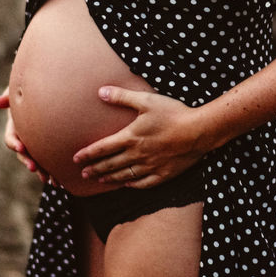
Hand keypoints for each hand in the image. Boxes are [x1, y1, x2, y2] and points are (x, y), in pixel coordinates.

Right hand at [0, 88, 58, 186]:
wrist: (50, 87)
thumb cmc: (33, 86)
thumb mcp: (20, 89)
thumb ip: (10, 96)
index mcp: (15, 125)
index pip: (10, 137)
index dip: (14, 143)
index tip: (20, 147)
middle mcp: (24, 136)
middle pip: (23, 153)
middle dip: (27, 161)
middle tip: (34, 167)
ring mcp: (35, 141)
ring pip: (36, 159)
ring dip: (41, 170)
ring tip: (48, 179)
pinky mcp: (48, 144)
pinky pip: (49, 159)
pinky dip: (54, 169)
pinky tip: (61, 179)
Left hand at [72, 87, 207, 187]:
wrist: (199, 131)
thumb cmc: (173, 113)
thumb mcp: (146, 100)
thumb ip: (122, 97)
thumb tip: (101, 92)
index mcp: (131, 137)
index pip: (103, 148)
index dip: (88, 154)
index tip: (75, 158)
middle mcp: (137, 154)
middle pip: (111, 165)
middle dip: (95, 169)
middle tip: (83, 173)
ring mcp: (150, 166)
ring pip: (125, 175)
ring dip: (110, 178)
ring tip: (99, 180)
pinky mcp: (163, 174)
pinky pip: (144, 183)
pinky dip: (133, 184)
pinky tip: (127, 184)